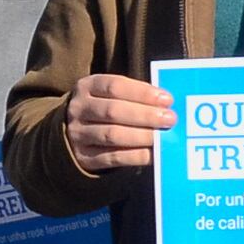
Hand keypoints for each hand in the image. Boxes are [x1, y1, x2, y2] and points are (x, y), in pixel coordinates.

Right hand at [58, 73, 174, 174]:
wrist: (73, 134)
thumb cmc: (103, 108)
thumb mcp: (110, 95)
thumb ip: (134, 96)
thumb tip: (167, 104)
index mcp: (87, 86)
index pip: (115, 86)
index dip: (142, 93)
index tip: (167, 99)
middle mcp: (79, 109)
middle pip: (113, 111)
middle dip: (145, 115)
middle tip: (170, 119)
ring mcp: (78, 134)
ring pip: (112, 135)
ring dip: (141, 136)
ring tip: (163, 137)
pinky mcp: (84, 157)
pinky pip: (113, 157)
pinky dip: (136, 156)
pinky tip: (153, 154)